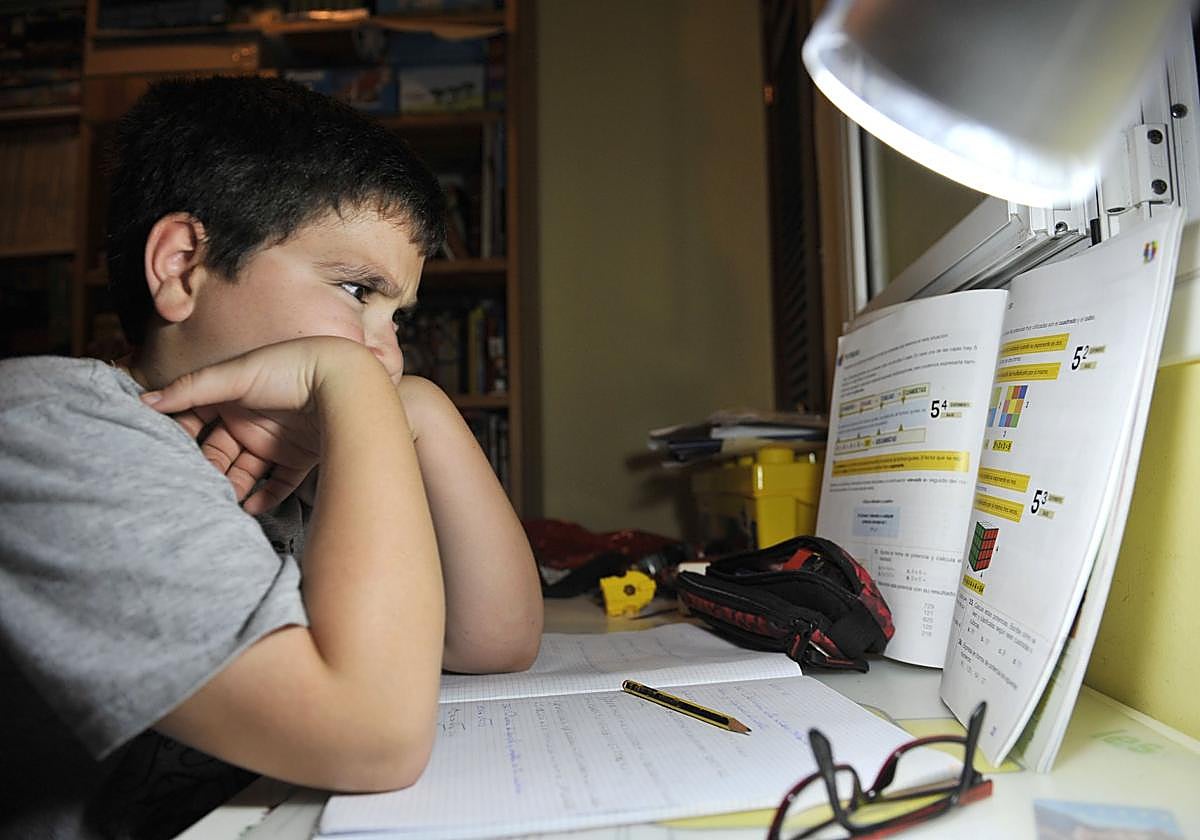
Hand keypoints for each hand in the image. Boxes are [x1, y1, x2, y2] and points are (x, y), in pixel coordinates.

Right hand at [142, 338, 364, 513]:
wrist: (345, 381)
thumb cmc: (290, 367)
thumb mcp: (236, 374)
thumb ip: (191, 389)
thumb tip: (146, 400)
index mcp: (233, 394)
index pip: (197, 418)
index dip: (182, 435)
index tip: (166, 455)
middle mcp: (252, 418)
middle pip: (220, 451)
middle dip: (208, 469)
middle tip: (193, 488)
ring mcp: (276, 439)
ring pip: (247, 471)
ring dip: (234, 487)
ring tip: (221, 503)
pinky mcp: (300, 457)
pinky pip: (279, 483)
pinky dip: (266, 497)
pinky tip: (251, 507)